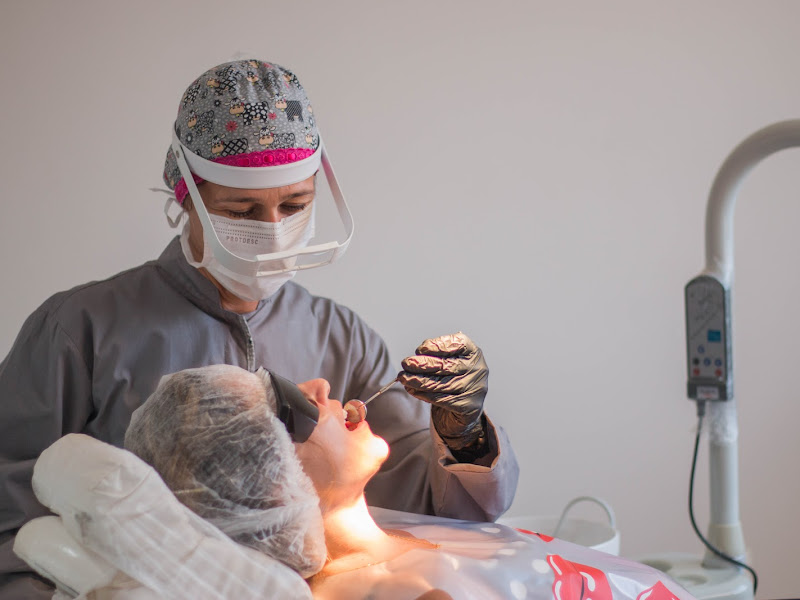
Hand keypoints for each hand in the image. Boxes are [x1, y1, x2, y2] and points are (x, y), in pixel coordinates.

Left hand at [398, 332, 487, 449]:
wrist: (466, 408)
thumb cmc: (454, 378)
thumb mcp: (450, 361)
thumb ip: (435, 356)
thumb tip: (412, 360)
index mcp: (473, 353)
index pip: (457, 344)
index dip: (438, 345)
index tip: (420, 349)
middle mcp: (477, 369)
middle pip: (446, 365)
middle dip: (422, 364)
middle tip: (405, 363)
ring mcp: (475, 388)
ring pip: (441, 384)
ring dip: (418, 380)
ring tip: (403, 378)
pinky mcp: (468, 406)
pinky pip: (441, 399)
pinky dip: (423, 394)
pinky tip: (412, 390)